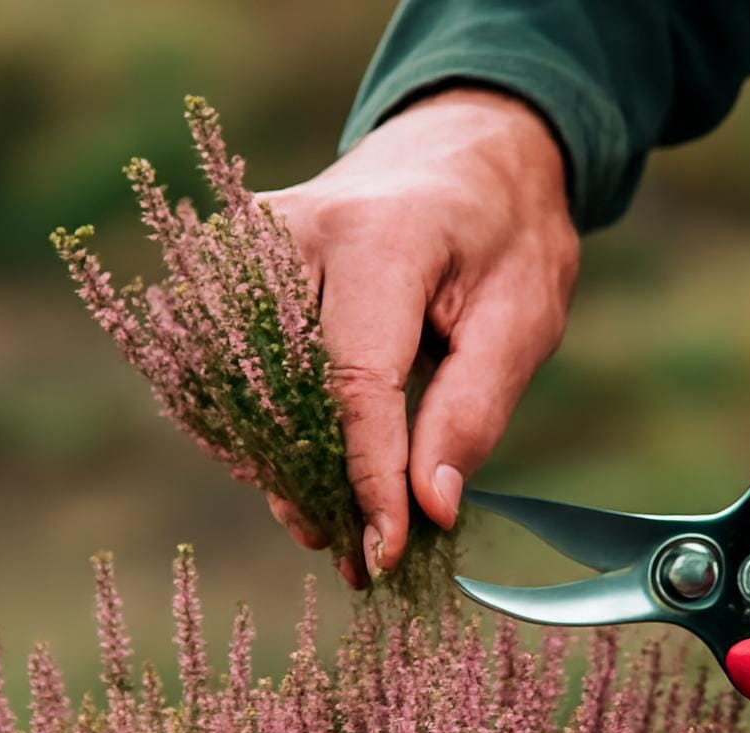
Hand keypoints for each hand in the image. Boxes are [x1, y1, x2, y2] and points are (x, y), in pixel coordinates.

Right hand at [260, 89, 578, 584]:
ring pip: (240, 388)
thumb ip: (473, 412)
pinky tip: (302, 475)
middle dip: (315, 489)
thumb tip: (429, 508)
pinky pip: (226, 366)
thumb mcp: (523, 319)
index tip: (385, 553)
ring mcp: (245, 242)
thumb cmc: (504, 238)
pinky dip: (261, 429)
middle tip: (356, 559)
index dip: (367, 480)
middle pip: (282, 392)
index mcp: (378, 239)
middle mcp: (290, 232)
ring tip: (331, 528)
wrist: (462, 156)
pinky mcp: (227, 261)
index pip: (356, 384)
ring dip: (279, 468)